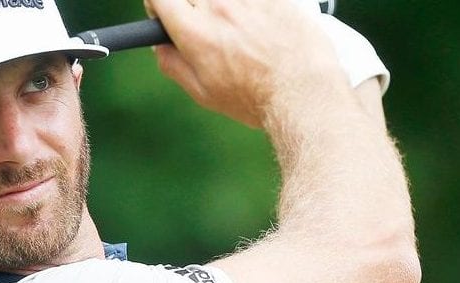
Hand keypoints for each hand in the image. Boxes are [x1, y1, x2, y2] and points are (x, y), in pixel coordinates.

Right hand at [145, 0, 350, 127]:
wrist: (303, 89)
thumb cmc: (255, 96)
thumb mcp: (204, 93)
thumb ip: (174, 65)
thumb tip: (160, 46)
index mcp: (196, 33)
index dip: (156, 5)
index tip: (164, 13)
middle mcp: (219, 7)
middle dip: (190, 6)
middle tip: (201, 23)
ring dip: (221, 7)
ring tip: (236, 28)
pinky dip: (248, 9)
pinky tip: (256, 25)